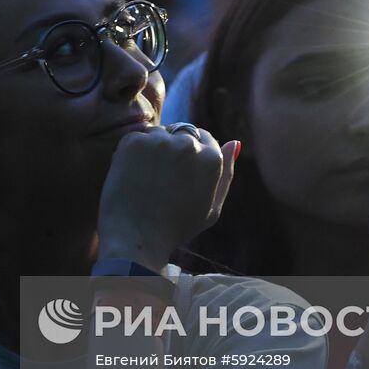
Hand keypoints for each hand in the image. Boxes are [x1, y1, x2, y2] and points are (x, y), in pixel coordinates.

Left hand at [96, 127, 238, 268]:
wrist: (136, 237)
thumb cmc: (176, 228)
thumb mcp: (212, 208)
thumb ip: (226, 173)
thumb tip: (235, 142)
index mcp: (211, 159)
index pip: (205, 137)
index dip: (191, 154)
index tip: (179, 169)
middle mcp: (188, 144)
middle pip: (181, 132)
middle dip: (173, 148)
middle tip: (160, 178)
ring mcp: (160, 140)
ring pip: (158, 133)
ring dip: (153, 147)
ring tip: (146, 179)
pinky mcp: (134, 141)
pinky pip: (136, 139)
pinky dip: (133, 153)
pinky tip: (133, 176)